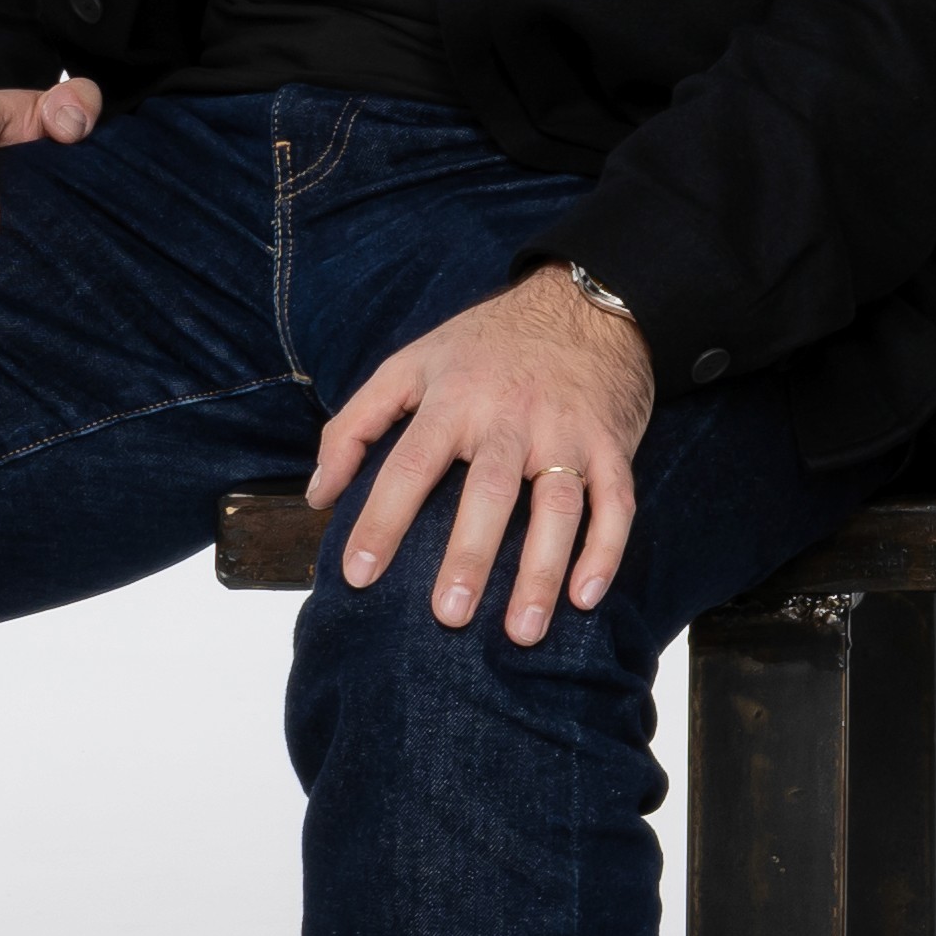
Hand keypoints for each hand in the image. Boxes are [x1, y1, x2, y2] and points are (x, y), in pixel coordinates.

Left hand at [308, 272, 660, 645]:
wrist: (585, 304)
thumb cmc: (488, 343)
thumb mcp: (410, 363)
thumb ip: (356, 424)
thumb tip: (320, 495)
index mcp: (454, 400)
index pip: (410, 465)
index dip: (382, 520)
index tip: (360, 573)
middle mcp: (512, 419)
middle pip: (490, 492)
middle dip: (470, 555)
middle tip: (448, 615)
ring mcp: (567, 433)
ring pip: (559, 507)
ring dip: (543, 571)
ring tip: (523, 630)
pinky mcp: (613, 445)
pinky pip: (616, 503)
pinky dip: (606, 550)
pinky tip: (586, 595)